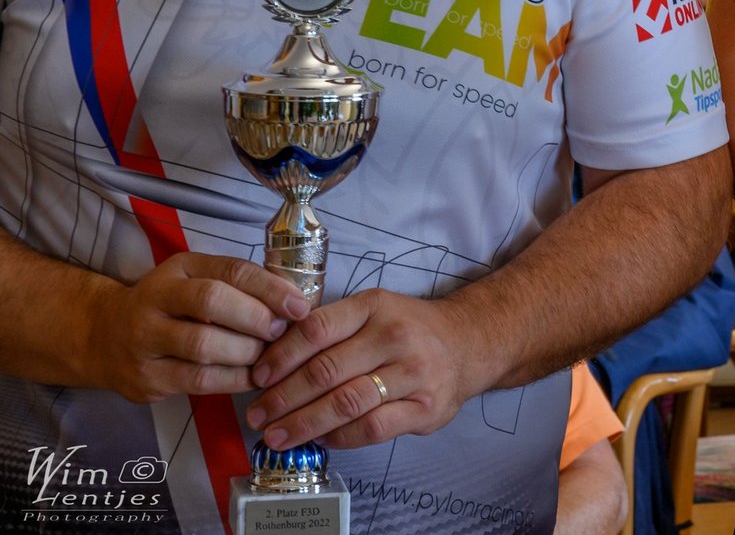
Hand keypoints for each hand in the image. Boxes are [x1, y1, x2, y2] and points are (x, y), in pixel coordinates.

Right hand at [86, 254, 310, 401]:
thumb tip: (293, 301)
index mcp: (178, 269)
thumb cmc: (168, 305)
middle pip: (212, 304)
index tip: (299, 306)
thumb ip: (238, 284)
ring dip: (247, 354)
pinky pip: (198, 382)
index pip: (229, 271)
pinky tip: (252, 377)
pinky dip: (234, 380)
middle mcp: (155, 300)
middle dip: (256, 320)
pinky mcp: (145, 380)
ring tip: (269, 356)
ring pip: (204, 347)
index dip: (270, 288)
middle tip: (280, 332)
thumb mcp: (196, 278)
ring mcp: (145, 341)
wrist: (101, 337)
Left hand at [246, 289, 474, 451]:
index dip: (281, 356)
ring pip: (347, 403)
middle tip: (257, 416)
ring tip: (277, 436)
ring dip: (304, 423)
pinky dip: (339, 437)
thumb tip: (272, 362)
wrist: (467, 343)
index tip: (257, 378)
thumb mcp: (373, 310)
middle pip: (326, 371)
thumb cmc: (408, 329)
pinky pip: (371, 428)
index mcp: (376, 306)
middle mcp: (396, 336)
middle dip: (283, 398)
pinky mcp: (424, 408)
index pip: (317, 329)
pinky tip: (320, 438)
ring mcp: (414, 373)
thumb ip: (330, 328)